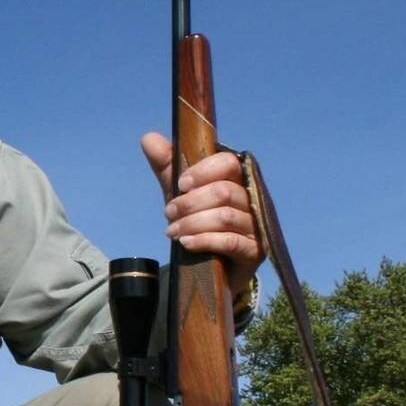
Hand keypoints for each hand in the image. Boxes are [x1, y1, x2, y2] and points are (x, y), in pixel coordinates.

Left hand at [140, 132, 260, 300]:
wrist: (210, 268)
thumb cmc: (199, 223)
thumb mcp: (180, 194)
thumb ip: (168, 167)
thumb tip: (149, 137)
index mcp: (237, 180)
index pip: (228, 163)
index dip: (203, 171)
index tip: (180, 185)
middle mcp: (252, 200)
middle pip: (223, 191)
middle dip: (190, 203)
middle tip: (168, 213)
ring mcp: (257, 226)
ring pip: (225, 217)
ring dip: (192, 223)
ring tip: (172, 231)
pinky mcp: (255, 251)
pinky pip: (231, 241)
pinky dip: (205, 240)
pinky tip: (186, 243)